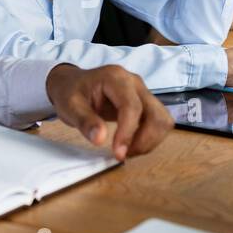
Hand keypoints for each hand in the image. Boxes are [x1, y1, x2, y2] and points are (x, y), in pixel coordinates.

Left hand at [45, 64, 172, 160]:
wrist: (72, 84)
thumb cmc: (69, 92)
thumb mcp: (69, 106)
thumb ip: (84, 121)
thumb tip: (100, 139)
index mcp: (116, 78)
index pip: (132, 106)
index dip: (128, 132)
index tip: (118, 153)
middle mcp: (135, 83)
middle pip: (156, 113)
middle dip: (144, 139)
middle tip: (123, 154)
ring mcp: (143, 92)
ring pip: (162, 120)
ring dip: (150, 140)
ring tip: (127, 151)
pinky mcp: (145, 104)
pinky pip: (158, 123)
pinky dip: (149, 138)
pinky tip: (131, 144)